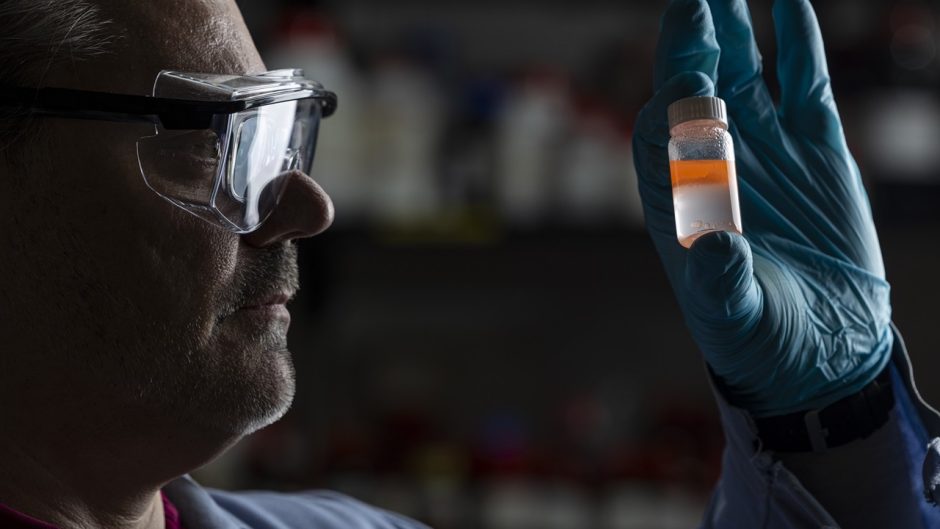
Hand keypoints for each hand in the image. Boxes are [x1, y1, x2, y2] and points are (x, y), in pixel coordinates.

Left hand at [632, 0, 891, 416]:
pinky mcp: (815, 145)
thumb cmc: (758, 334)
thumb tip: (714, 246)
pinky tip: (790, 0)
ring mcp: (764, 144)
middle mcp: (713, 157)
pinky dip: (800, 41)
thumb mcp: (734, 312)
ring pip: (744, 66)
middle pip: (693, 77)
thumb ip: (721, 279)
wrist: (818, 345)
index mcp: (677, 192)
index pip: (663, 120)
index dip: (675, 86)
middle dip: (693, 34)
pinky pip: (804, 80)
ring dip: (735, 22)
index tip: (692, 55)